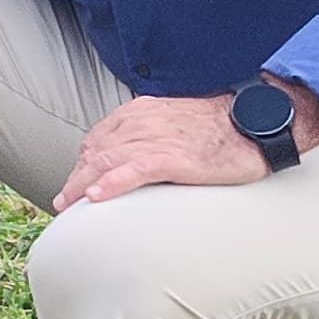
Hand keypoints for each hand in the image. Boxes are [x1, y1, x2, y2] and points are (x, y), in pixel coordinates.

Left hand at [52, 93, 263, 211]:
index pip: (98, 139)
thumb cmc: (220, 129)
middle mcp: (141, 121)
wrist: (255, 123)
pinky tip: (96, 197)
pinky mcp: (173, 157)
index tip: (75, 184)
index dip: (82, 164)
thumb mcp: (174, 123)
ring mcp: (156, 138)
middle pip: (95, 152)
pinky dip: (111, 183)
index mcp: (139, 112)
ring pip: (106, 162)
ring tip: (69, 206)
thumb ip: (149, 135)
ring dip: (82, 185)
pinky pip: (133, 170)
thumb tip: (132, 159)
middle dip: (76, 178)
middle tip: (63, 203)